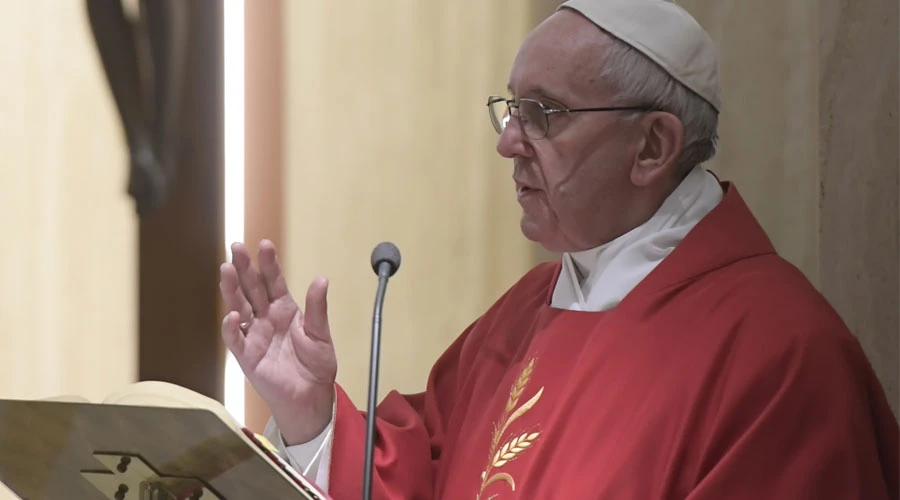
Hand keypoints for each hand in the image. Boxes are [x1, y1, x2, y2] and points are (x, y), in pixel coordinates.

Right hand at [220, 240, 336, 444]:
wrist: (311, 396)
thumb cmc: (316, 364)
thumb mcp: (320, 334)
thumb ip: (317, 309)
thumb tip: (321, 279)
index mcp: (284, 309)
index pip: (274, 282)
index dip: (269, 264)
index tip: (264, 244)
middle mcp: (266, 318)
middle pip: (251, 289)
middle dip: (243, 268)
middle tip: (236, 247)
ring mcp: (254, 335)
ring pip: (239, 307)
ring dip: (231, 290)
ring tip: (226, 270)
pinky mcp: (247, 356)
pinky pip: (235, 340)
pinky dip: (231, 328)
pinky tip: (232, 315)